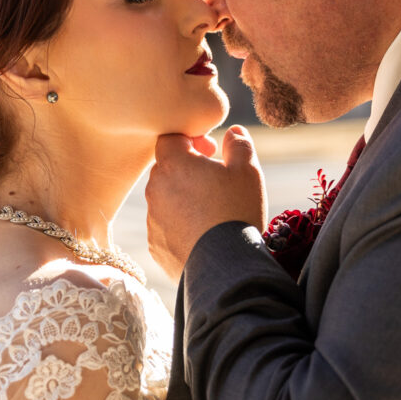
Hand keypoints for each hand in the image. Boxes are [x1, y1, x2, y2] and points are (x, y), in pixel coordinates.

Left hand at [146, 125, 267, 280]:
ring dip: (183, 197)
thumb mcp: (248, 170)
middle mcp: (155, 189)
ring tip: (212, 210)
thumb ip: (239, 144)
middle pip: (166, 168)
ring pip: (165, 198)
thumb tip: (232, 132)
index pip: (169, 138)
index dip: (189, 139)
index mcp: (174, 164)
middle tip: (214, 179)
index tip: (210, 151)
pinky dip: (180, 224)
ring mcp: (152, 219)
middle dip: (187, 168)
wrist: (225, 267)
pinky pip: (165, 226)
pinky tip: (204, 233)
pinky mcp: (155, 245)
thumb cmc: (236, 211)